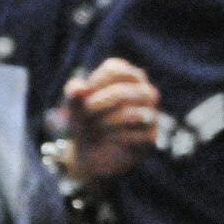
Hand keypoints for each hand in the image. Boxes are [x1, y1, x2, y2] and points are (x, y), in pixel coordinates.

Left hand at [62, 59, 159, 182]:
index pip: (114, 70)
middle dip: (100, 103)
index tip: (83, 96)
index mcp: (128, 76)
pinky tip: (106, 138)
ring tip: (96, 126)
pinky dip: (115, 137)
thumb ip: (73, 92)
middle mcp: (144, 91)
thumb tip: (80, 89)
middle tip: (86, 111)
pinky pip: (135, 135)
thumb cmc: (86, 120)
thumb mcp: (75, 105)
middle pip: (122, 92)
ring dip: (107, 121)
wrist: (92, 152)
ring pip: (131, 114)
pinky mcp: (150, 136)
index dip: (95, 83)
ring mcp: (150, 114)